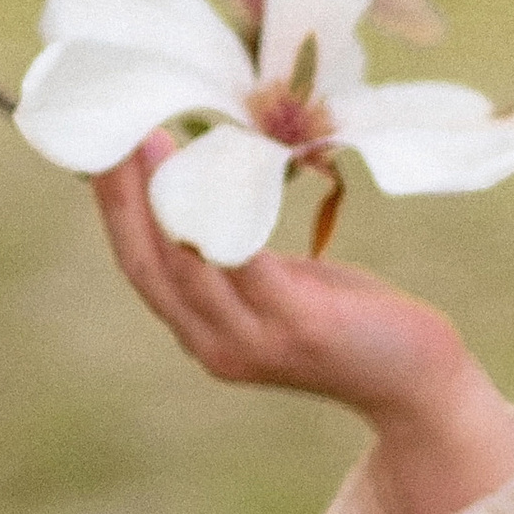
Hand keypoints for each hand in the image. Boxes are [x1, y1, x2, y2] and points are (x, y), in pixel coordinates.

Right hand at [90, 140, 513, 513]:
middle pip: (148, 265)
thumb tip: (208, 183)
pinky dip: (221, 222)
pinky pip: (246, 267)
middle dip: (121, 198)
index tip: (98, 150)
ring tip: (151, 138)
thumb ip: (238, 257)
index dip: (114, 208)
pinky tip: (216, 175)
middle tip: (110, 133)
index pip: (139, 266)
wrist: (415, 380)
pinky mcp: (299, 326)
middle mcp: (215, 345)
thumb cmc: (349, 320)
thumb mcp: (280, 287)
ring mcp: (255, 341)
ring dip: (161, 198)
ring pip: (186, 265)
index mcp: (203, 334)